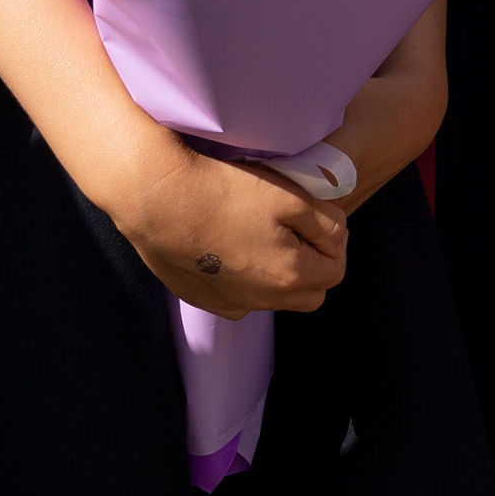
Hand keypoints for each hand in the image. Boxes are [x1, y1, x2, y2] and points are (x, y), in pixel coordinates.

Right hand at [115, 140, 350, 315]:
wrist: (157, 197)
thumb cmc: (225, 192)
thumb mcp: (291, 197)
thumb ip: (328, 223)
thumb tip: (337, 239)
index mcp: (289, 278)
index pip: (335, 272)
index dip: (334, 244)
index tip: (320, 221)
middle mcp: (260, 301)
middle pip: (308, 294)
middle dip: (312, 266)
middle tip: (296, 230)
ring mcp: (227, 303)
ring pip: (271, 297)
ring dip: (277, 274)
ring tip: (260, 235)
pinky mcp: (200, 298)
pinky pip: (237, 297)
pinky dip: (243, 279)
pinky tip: (228, 247)